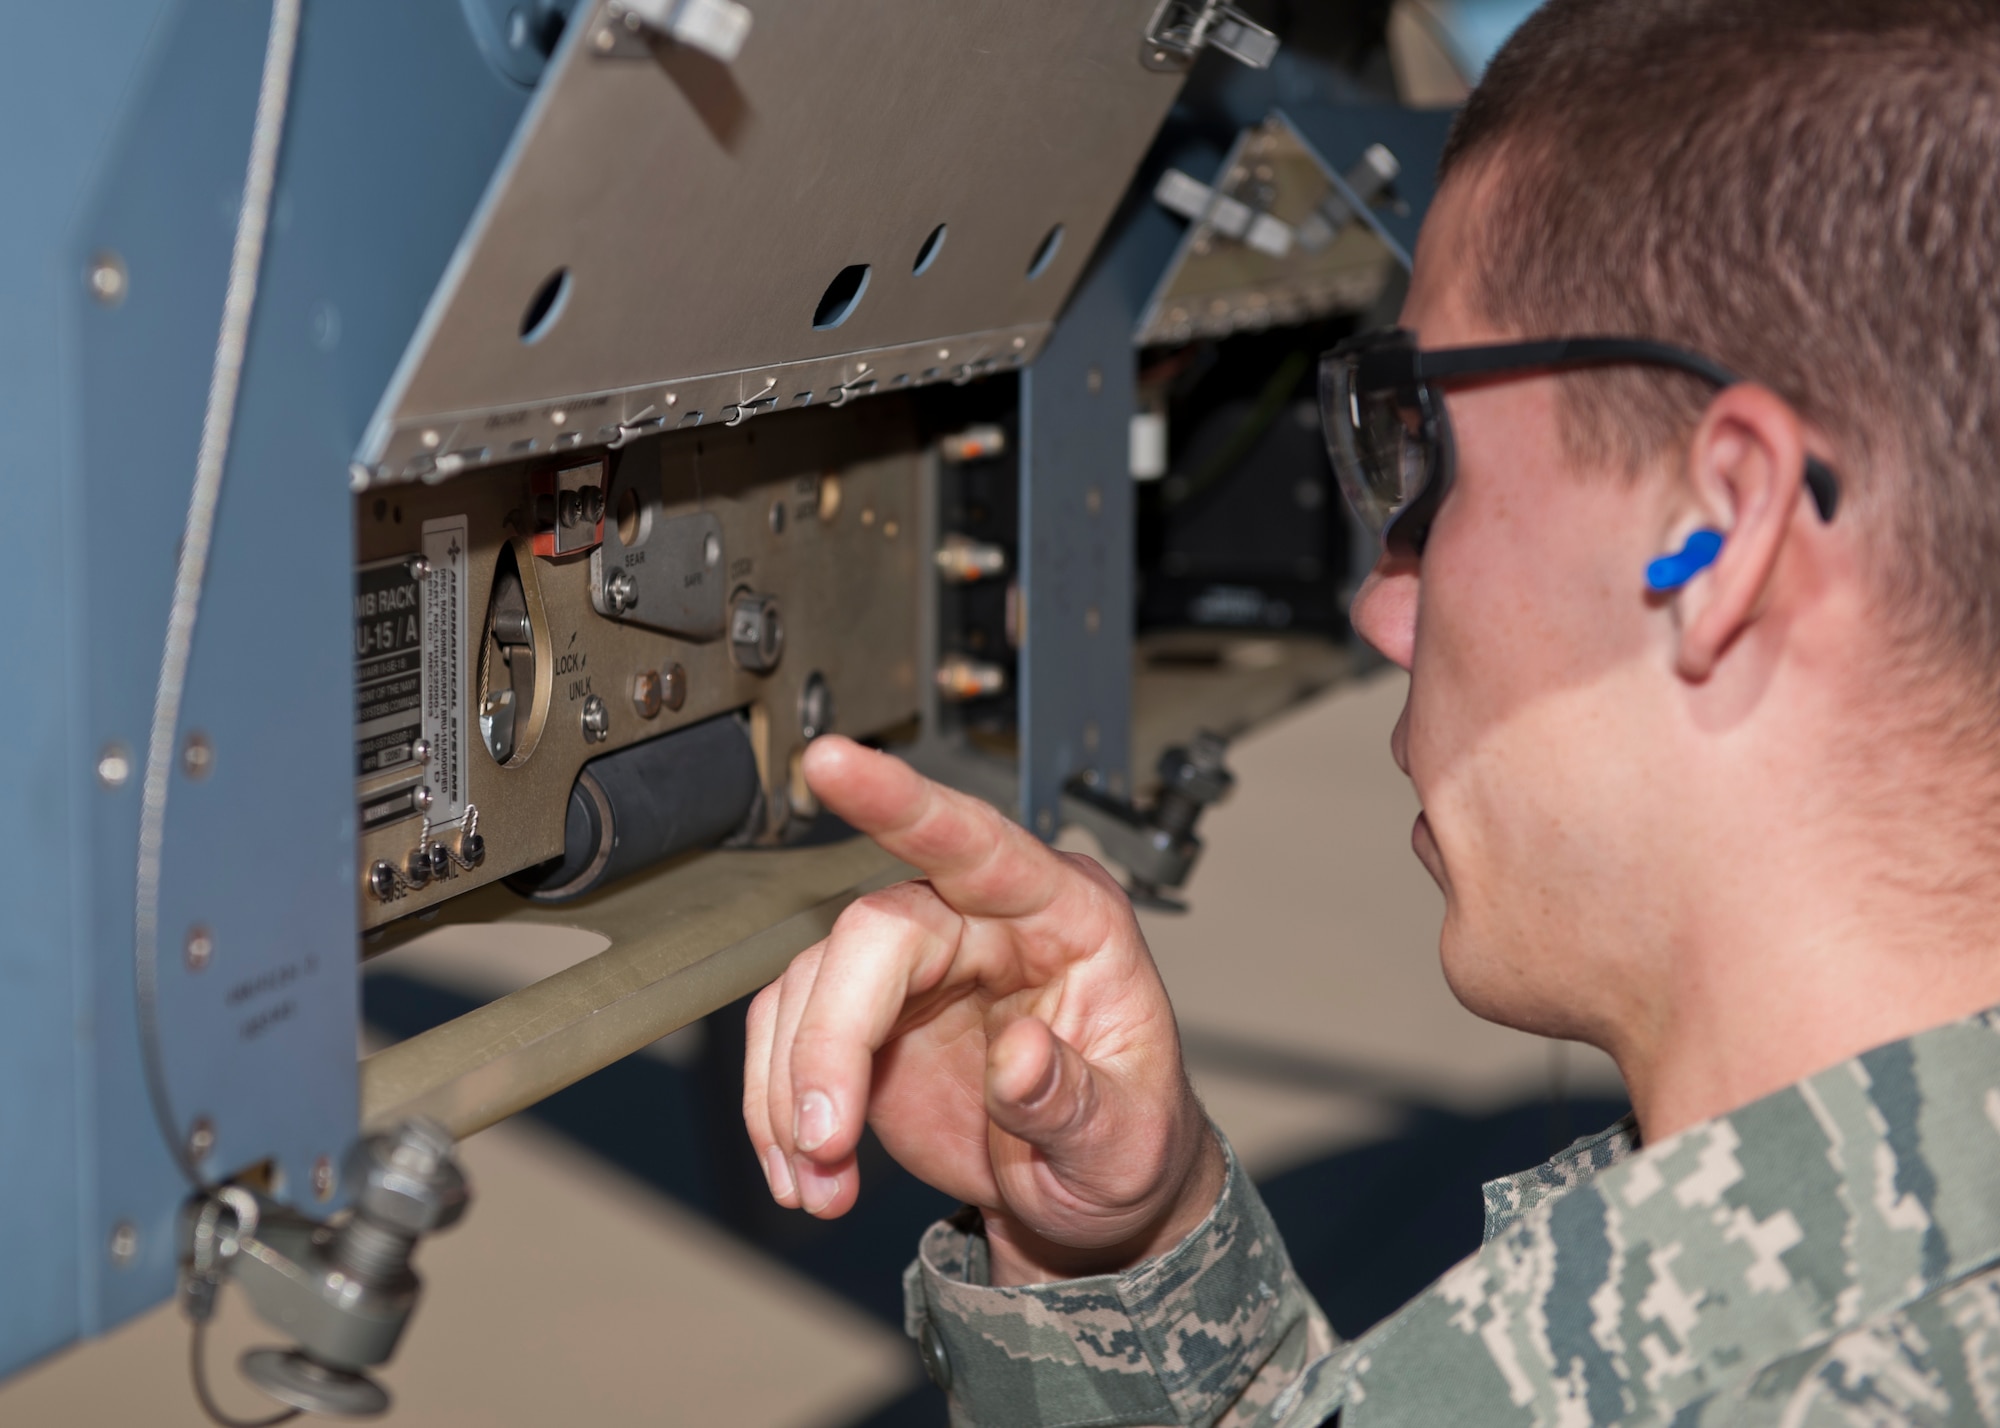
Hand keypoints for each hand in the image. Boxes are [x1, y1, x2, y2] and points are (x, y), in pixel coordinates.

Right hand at [743, 737, 1224, 1284]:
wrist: (1090, 1198)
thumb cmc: (1129, 1144)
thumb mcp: (1129, 1142)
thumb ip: (1076, 1103)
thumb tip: (1020, 1059)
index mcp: (1068, 918)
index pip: (980, 843)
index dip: (903, 801)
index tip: (833, 762)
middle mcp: (985, 921)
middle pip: (875, 933)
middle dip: (831, 1039)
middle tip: (825, 1140)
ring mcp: (919, 965)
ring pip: (813, 986)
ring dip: (795, 1093)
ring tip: (820, 1185)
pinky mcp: (866, 1016)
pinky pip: (789, 1037)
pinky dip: (777, 1109)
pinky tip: (805, 1173)